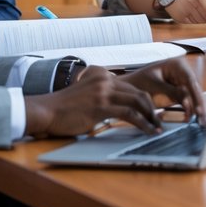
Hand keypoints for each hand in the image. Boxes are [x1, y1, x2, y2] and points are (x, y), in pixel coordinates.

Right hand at [24, 66, 162, 137]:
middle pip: (139, 92)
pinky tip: (149, 131)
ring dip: (151, 116)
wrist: (45, 110)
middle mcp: (105, 79)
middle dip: (152, 108)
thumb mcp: (87, 94)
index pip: (132, 86)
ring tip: (158, 128)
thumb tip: (121, 109)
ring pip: (138, 101)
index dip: (145, 100)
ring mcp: (103, 92)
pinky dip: (143, 124)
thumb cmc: (64, 108)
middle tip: (160, 120)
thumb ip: (103, 96)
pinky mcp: (100, 106)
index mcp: (103, 75)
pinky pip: (129, 114)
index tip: (153, 111)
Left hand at [119, 58, 205, 125]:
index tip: (198, 108)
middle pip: (194, 88)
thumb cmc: (137, 82)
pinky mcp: (178, 92)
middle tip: (202, 118)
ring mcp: (181, 82)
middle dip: (198, 103)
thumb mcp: (154, 85)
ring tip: (200, 121)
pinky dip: (189, 110)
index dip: (195, 95)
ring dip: (196, 108)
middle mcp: (182, 72)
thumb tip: (188, 102)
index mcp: (176, 64)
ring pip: (193, 96)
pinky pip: (187, 101)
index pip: (190, 80)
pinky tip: (190, 117)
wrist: (126, 89)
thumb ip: (172, 92)